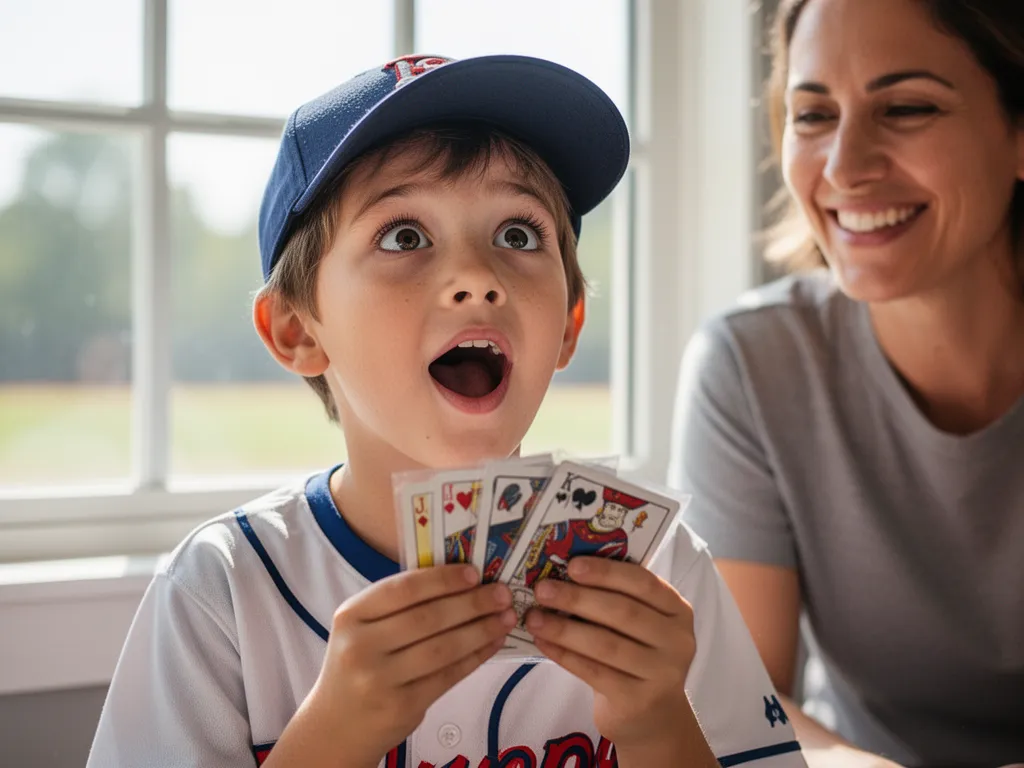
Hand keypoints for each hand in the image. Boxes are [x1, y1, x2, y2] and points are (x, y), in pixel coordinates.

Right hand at [307, 565, 515, 764]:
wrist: (336, 725)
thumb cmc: (358, 664)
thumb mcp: (363, 628)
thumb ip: (399, 606)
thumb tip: (461, 580)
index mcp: (351, 615)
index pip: (403, 589)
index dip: (443, 580)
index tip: (475, 573)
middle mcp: (361, 646)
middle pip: (428, 618)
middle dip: (472, 603)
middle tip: (502, 594)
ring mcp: (380, 680)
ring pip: (443, 648)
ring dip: (481, 630)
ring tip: (505, 617)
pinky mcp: (402, 706)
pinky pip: (448, 675)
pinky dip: (475, 657)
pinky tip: (492, 643)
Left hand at [526, 557, 699, 752]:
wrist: (653, 716)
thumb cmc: (637, 656)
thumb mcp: (640, 625)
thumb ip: (616, 598)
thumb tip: (563, 572)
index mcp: (678, 611)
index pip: (643, 583)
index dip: (606, 572)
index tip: (572, 565)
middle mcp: (677, 641)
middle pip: (622, 612)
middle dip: (577, 598)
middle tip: (542, 589)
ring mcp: (661, 673)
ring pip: (605, 644)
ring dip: (564, 628)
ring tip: (533, 617)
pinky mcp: (638, 700)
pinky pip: (594, 671)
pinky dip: (564, 655)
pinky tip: (542, 642)